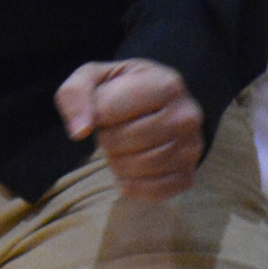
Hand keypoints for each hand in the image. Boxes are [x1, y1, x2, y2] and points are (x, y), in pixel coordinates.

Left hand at [55, 59, 202, 201]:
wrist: (161, 106)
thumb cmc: (124, 89)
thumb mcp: (96, 77)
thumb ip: (76, 93)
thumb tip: (79, 131)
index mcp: (165, 84)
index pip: (107, 109)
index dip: (94, 114)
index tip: (103, 110)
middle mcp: (186, 116)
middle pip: (122, 140)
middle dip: (106, 138)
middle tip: (112, 130)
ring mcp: (191, 148)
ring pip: (137, 167)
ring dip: (116, 162)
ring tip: (121, 148)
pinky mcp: (188, 175)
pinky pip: (152, 191)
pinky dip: (132, 185)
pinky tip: (129, 170)